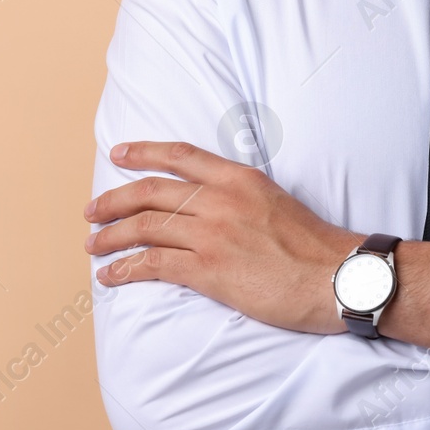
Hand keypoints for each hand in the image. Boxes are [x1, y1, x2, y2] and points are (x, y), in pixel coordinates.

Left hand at [84, 141, 363, 333]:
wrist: (337, 277)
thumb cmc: (315, 247)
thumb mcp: (277, 201)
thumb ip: (242, 197)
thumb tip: (213, 206)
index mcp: (240, 179)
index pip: (181, 155)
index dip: (144, 152)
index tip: (119, 153)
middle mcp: (222, 199)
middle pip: (151, 191)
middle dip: (113, 200)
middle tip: (92, 212)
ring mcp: (213, 234)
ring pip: (145, 227)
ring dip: (111, 236)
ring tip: (93, 246)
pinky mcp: (208, 269)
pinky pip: (153, 264)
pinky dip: (125, 268)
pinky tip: (111, 275)